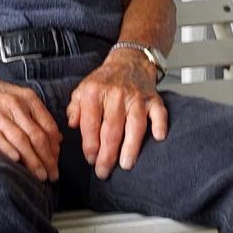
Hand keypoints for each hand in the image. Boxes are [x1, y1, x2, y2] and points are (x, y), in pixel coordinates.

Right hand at [0, 67, 61, 181]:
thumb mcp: (18, 96)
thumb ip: (36, 115)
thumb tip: (56, 138)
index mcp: (27, 98)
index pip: (48, 126)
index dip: (55, 148)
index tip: (56, 162)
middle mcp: (14, 104)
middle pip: (37, 136)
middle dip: (48, 159)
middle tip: (52, 174)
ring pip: (21, 141)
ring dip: (33, 161)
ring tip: (39, 175)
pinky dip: (9, 150)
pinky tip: (16, 161)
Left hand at [67, 50, 167, 179]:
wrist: (128, 62)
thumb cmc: (104, 81)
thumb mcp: (82, 90)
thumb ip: (75, 108)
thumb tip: (72, 125)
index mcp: (93, 93)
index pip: (90, 123)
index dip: (89, 144)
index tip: (90, 159)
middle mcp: (115, 95)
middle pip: (111, 129)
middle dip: (107, 154)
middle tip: (104, 171)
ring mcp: (136, 97)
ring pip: (134, 125)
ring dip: (130, 147)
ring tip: (125, 165)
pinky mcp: (153, 99)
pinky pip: (159, 113)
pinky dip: (160, 125)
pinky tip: (158, 139)